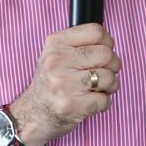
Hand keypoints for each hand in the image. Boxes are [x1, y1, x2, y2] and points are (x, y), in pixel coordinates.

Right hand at [10, 23, 120, 145]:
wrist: (33, 113)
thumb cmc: (52, 82)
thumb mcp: (56, 54)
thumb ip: (80, 44)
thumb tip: (109, 43)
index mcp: (56, 43)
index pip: (96, 32)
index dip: (107, 43)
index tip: (103, 53)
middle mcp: (57, 61)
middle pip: (106, 54)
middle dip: (112, 65)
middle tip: (102, 73)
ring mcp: (64, 84)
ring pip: (108, 77)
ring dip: (110, 85)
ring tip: (97, 88)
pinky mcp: (72, 105)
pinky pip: (105, 100)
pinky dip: (103, 103)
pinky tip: (90, 101)